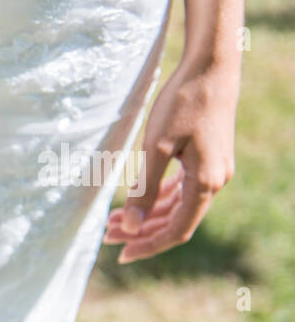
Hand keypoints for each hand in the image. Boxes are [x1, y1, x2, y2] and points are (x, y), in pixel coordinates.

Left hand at [103, 59, 238, 263]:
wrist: (211, 66)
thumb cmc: (183, 103)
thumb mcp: (157, 147)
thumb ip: (144, 190)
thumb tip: (130, 226)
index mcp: (205, 183)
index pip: (176, 231)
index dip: (147, 245)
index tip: (119, 255)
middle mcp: (214, 181)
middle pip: (175, 221)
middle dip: (140, 230)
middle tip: (106, 235)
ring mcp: (214, 169)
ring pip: (178, 205)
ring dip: (148, 214)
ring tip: (114, 219)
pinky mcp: (208, 157)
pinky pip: (183, 189)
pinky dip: (160, 197)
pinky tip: (138, 200)